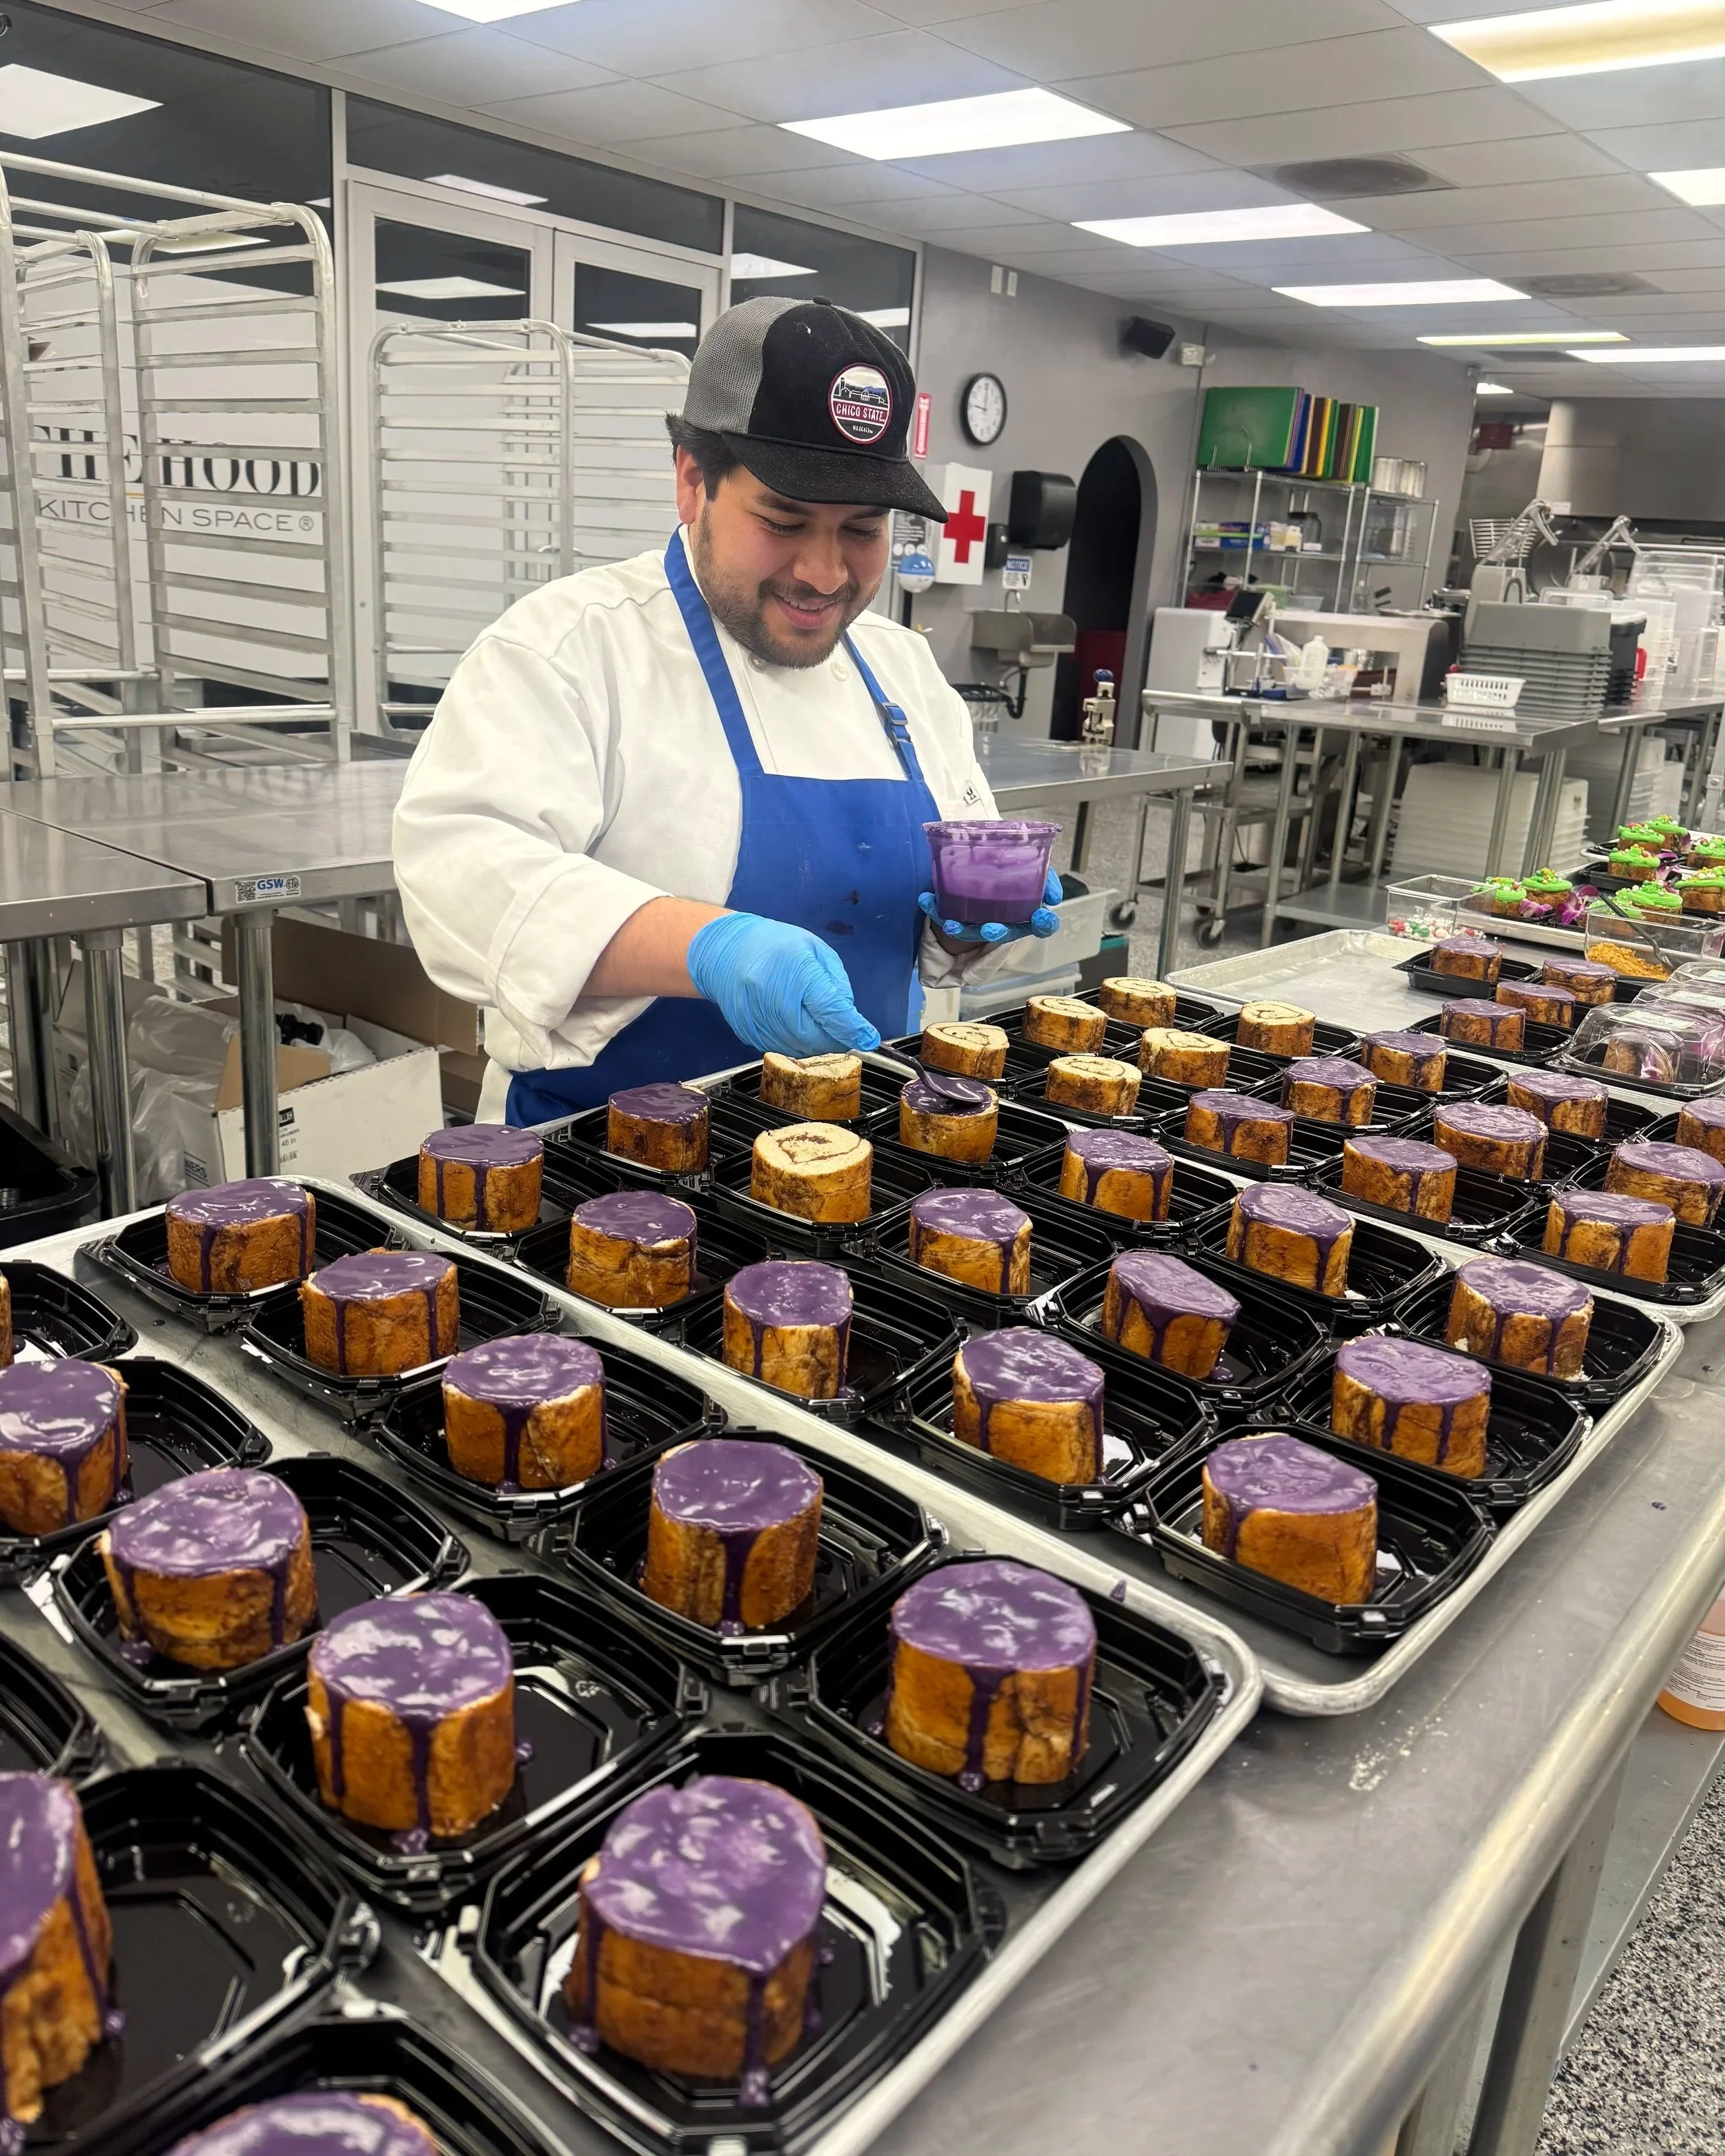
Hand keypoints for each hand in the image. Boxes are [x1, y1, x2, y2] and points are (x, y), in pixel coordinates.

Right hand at [687, 913, 880, 1055]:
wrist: (726, 951)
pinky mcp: (748, 1032)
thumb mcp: (815, 950)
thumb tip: (850, 1020)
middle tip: (845, 1034)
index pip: (830, 1009)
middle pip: (815, 1036)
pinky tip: (798, 1028)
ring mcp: (757, 1018)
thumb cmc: (776, 945)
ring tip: (822, 1030)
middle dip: (836, 1040)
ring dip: (817, 1045)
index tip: (868, 1038)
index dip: (852, 1028)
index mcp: (796, 970)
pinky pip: (780, 1048)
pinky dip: (796, 1044)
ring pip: (798, 1048)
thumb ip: (835, 985)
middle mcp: (773, 997)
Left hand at [918, 867, 1062, 944]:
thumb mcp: (1033, 867)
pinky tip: (926, 899)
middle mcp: (1005, 922)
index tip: (1040, 917)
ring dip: (963, 929)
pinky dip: (935, 909)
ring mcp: (980, 921)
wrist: (982, 857)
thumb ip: (1046, 878)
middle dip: (997, 932)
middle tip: (990, 930)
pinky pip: (946, 916)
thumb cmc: (1011, 867)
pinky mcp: (959, 915)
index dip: (1043, 923)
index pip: (1042, 925)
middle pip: (1005, 934)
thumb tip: (1053, 895)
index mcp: (1027, 912)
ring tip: (951, 924)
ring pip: (973, 931)